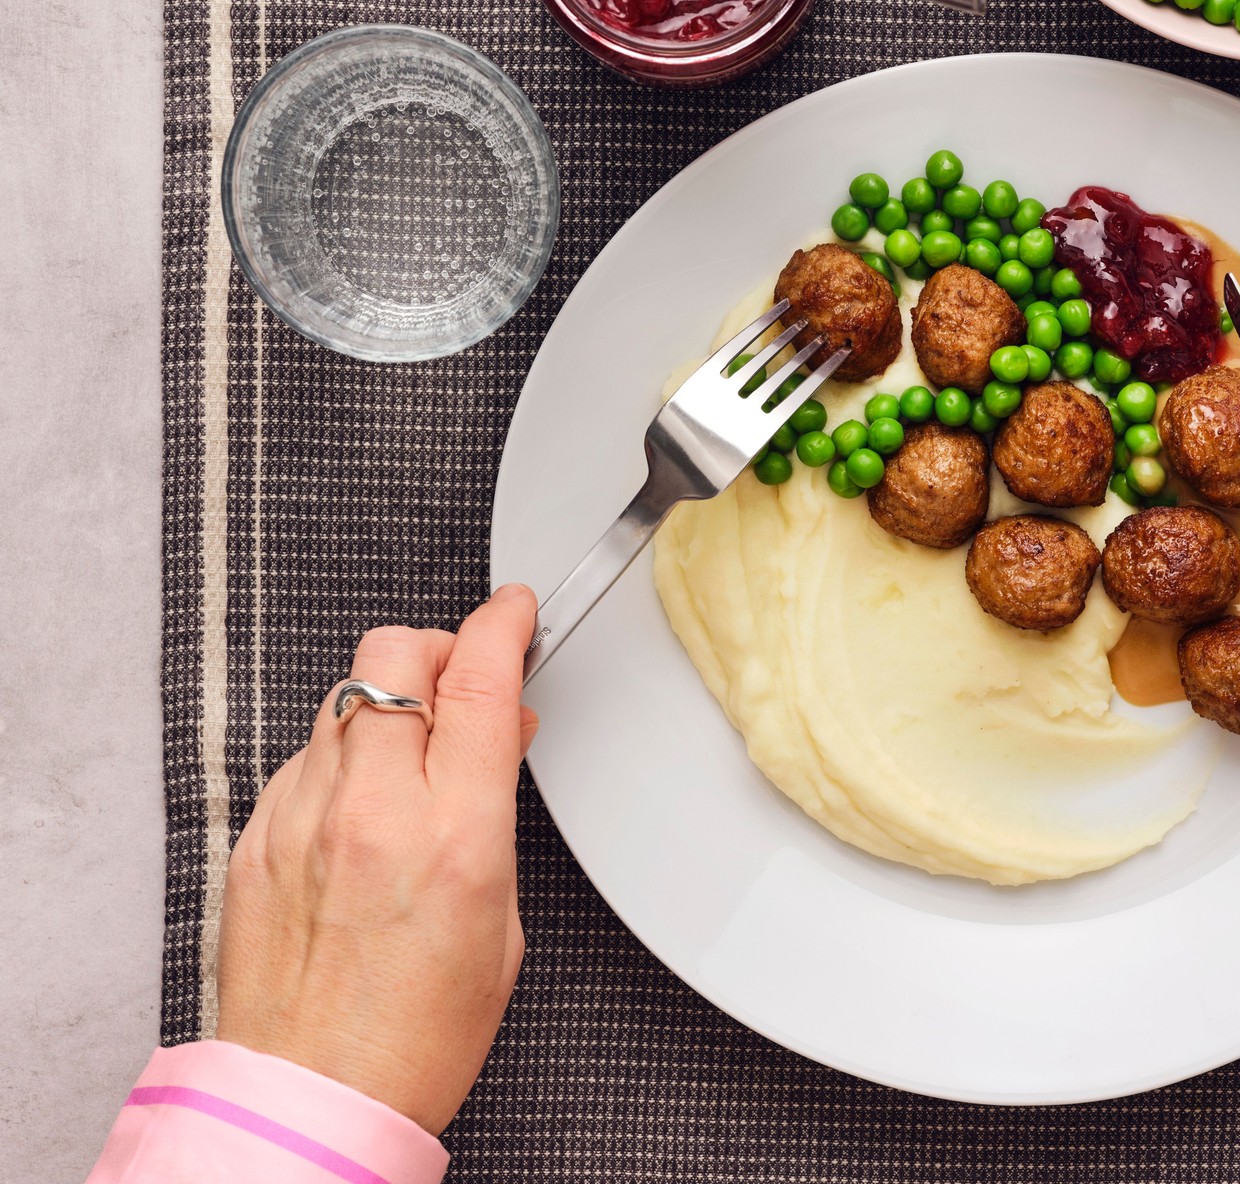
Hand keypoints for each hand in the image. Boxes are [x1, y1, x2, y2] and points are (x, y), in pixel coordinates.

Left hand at [216, 585, 538, 1134]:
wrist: (311, 1101)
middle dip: (437, 648)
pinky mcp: (254, 837)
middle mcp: (370, 812)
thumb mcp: (499, 917)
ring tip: (407, 760)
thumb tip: (497, 730)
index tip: (514, 609)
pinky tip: (357, 809)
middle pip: (394, 654)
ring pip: (345, 695)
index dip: (502, 623)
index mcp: (451, 835)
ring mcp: (301, 819)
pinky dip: (340, 757)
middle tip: (459, 683)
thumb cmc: (415, 1034)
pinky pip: (304, 754)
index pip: (478, 680)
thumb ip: (494, 806)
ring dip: (387, 703)